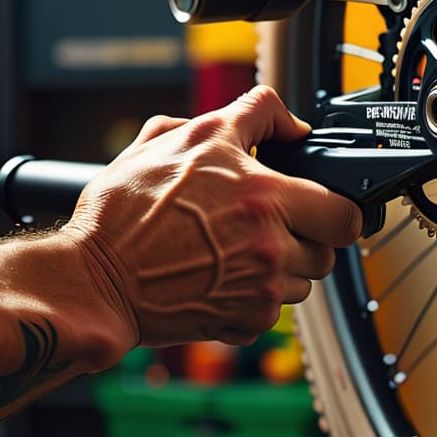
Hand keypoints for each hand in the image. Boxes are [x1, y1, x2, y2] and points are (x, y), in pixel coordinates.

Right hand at [61, 86, 362, 347]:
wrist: (92, 278)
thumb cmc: (127, 211)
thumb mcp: (188, 135)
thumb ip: (254, 115)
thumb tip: (292, 124)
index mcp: (263, 197)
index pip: (344, 214)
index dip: (336, 208)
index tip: (319, 205)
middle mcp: (269, 247)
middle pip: (328, 253)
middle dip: (307, 240)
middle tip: (272, 228)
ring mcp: (259, 289)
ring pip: (302, 284)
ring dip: (280, 271)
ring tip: (234, 252)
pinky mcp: (244, 321)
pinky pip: (271, 311)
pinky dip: (252, 299)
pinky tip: (218, 278)